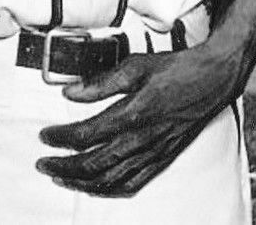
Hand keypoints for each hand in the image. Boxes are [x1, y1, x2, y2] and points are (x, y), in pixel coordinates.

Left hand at [36, 45, 241, 196]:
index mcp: (132, 114)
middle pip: (92, 165)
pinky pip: (131, 185)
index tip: (45, 135)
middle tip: (43, 163)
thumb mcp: (136, 66)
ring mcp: (152, 154)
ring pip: (109, 180)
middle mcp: (141, 140)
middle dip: (63, 168)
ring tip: (61, 178)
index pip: (85, 135)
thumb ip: (100, 82)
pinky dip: (108, 190)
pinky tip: (96, 186)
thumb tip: (69, 93)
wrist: (212, 81)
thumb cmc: (176, 69)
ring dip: (81, 183)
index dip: (60, 138)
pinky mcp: (162, 160)